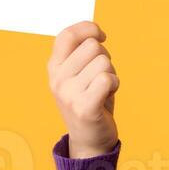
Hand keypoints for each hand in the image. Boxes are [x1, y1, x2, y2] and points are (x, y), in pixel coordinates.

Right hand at [48, 21, 119, 158]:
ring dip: (111, 74)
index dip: (88, 28)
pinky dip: (114, 84)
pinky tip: (108, 95)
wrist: (89, 141)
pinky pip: (107, 79)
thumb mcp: (78, 74)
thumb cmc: (89, 101)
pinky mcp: (84, 107)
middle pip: (92, 46)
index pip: (67, 35)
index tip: (101, 35)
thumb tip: (95, 31)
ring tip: (103, 89)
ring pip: (103, 62)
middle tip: (101, 76)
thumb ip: (81, 53)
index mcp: (54, 67)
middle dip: (105, 57)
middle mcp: (57, 79)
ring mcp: (69, 94)